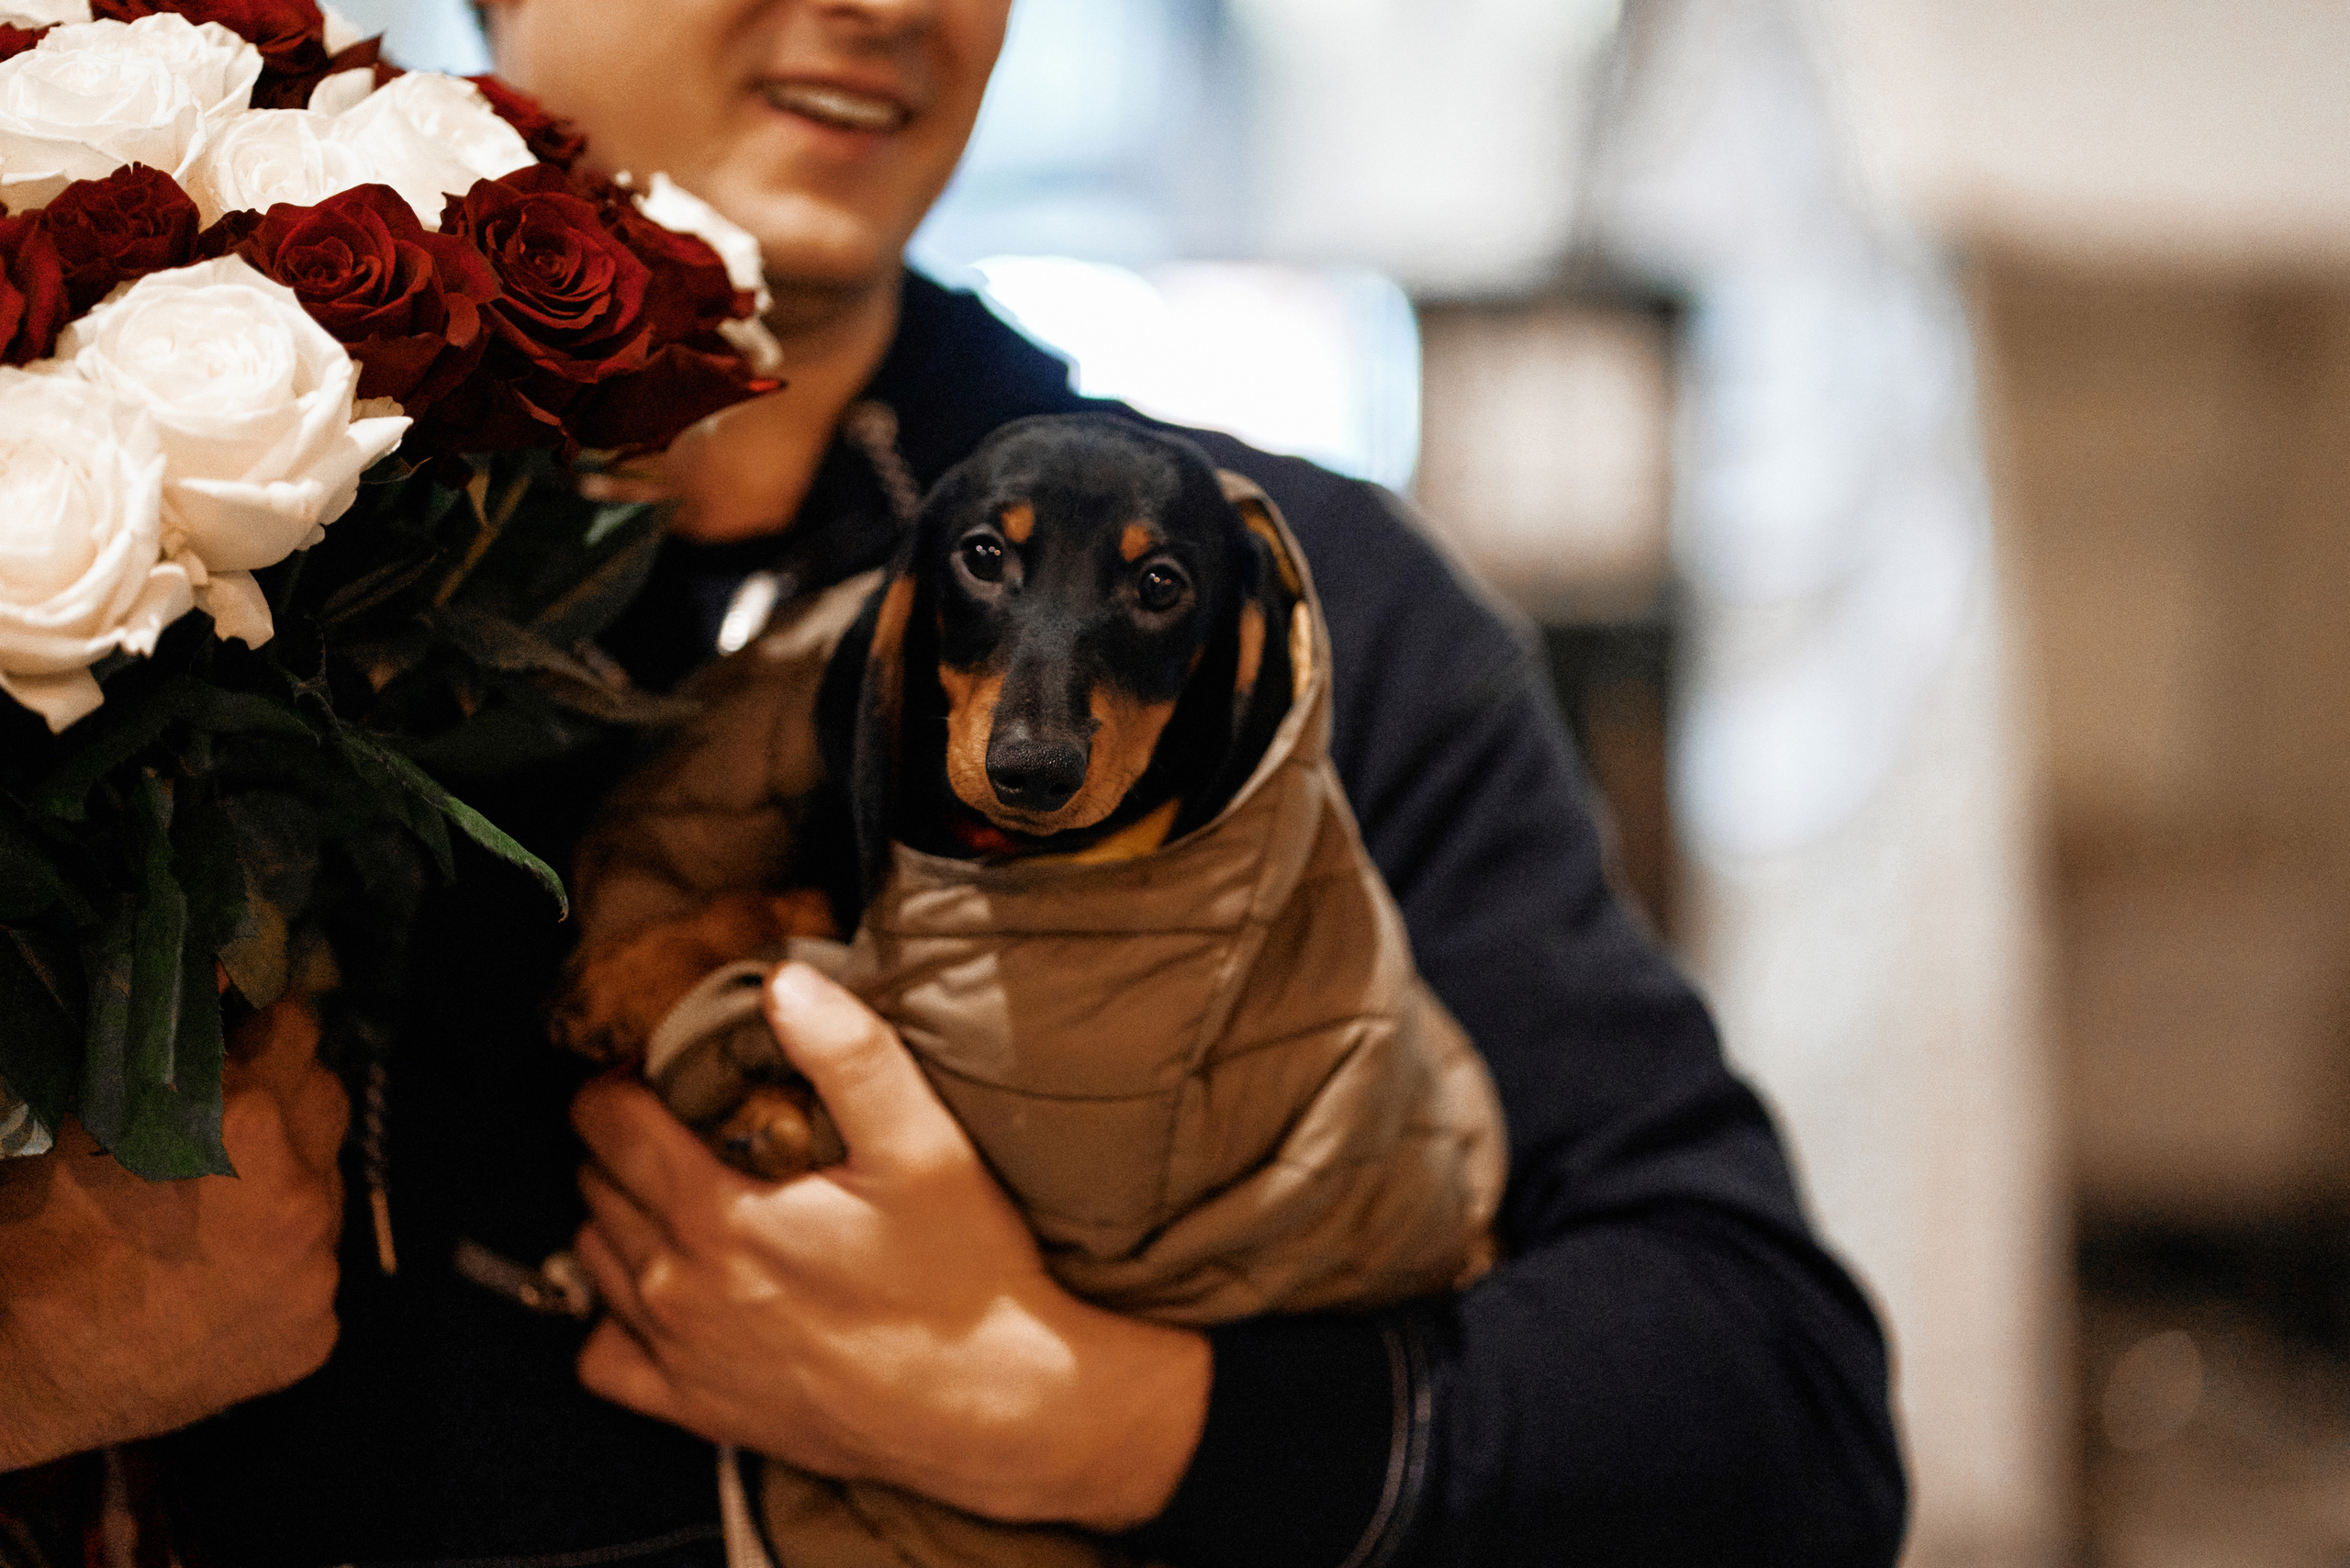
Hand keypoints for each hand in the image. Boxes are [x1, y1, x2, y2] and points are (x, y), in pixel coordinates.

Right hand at [0, 998, 348, 1470]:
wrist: (12, 1373)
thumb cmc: (30, 1232)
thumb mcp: (88, 1114)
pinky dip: (278, 1269)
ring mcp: (316, 1267)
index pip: (297, 1030)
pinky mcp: (315, 1331)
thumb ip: (169, 1045)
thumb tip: (227, 968)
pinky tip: (216, 1283)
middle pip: (326, 1103)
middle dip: (288, 1096)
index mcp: (248, 1120)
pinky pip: (312, 1276)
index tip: (254, 1030)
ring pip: (325, 1193)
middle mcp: (304, 1190)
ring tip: (216, 1210)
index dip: (269, 1025)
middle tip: (236, 1115)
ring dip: (286, 1186)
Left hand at [570, 961, 1211, 1531]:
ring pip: (593, 1262)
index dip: (620, 1079)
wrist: (990, 1408)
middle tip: (682, 1122)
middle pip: (595, 1185)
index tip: (660, 1069)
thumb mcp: (924, 1147)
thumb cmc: (962, 1278)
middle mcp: (678, 1288)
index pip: (608, 1122)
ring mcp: (682, 1355)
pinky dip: (615, 1319)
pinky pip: (604, 1358)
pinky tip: (667, 1292)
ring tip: (678, 1194)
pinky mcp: (698, 1410)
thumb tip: (785, 983)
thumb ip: (851, 1055)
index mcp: (718, 1214)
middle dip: (621, 1140)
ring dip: (618, 1217)